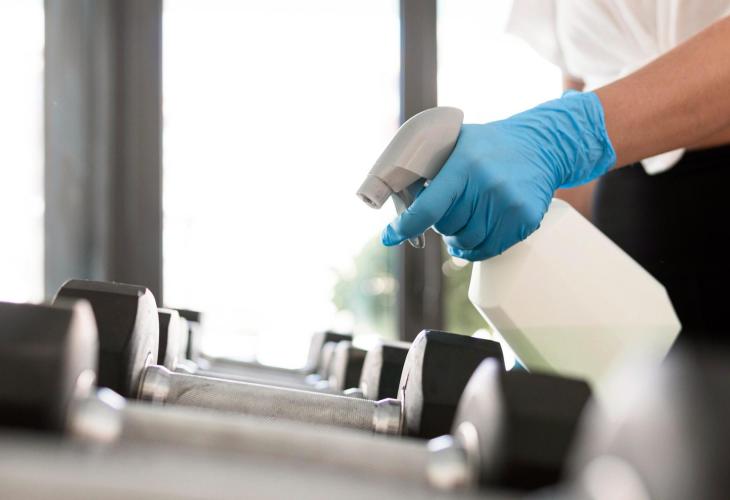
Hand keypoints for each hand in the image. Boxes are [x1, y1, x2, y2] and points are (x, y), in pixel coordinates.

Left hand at [381, 92, 615, 260]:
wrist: (541, 146)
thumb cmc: (488, 146)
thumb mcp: (456, 142)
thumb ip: (428, 164)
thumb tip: (393, 189)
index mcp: (465, 165)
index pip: (428, 208)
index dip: (405, 227)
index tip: (389, 236)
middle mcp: (488, 186)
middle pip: (447, 228)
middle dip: (440, 224)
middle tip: (445, 211)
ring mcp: (509, 205)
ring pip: (468, 243)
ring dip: (458, 239)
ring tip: (461, 223)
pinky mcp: (525, 220)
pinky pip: (491, 249)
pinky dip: (477, 248)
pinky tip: (476, 234)